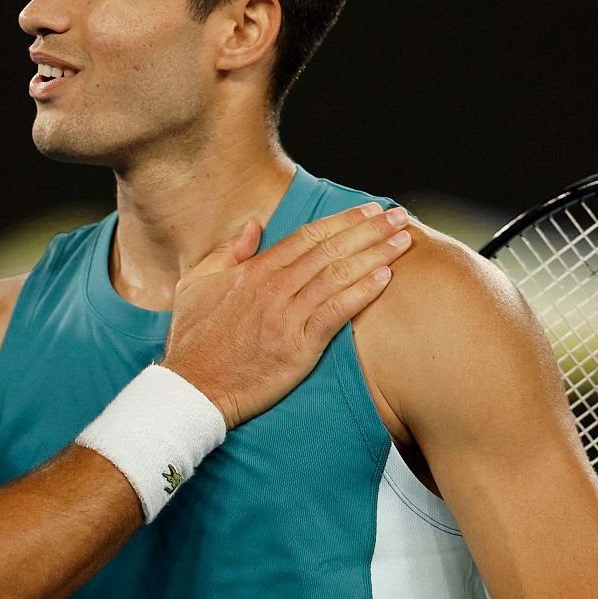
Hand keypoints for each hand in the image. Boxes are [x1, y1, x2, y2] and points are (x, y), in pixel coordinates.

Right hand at [163, 203, 409, 428]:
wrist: (193, 388)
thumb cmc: (193, 340)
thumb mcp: (198, 284)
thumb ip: (228, 252)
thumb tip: (252, 225)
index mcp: (254, 271)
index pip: (308, 236)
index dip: (343, 220)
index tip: (369, 210)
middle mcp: (274, 287)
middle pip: (331, 249)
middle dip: (369, 230)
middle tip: (398, 217)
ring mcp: (287, 316)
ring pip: (339, 275)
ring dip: (376, 255)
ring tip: (404, 242)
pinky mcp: (298, 347)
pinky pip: (337, 312)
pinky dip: (362, 292)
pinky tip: (385, 278)